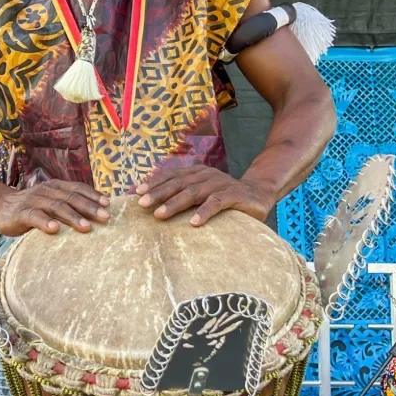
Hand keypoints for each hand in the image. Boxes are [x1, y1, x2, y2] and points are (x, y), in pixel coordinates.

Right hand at [0, 180, 109, 235]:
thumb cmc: (32, 207)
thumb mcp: (51, 201)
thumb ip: (68, 205)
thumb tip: (96, 215)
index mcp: (56, 187)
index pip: (78, 188)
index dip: (93, 195)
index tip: (109, 204)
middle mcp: (46, 191)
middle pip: (71, 197)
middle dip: (90, 207)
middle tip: (106, 217)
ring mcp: (33, 201)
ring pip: (56, 206)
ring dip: (72, 217)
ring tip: (87, 227)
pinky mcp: (20, 213)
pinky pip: (34, 217)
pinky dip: (45, 222)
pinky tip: (55, 230)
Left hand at [135, 163, 270, 226]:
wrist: (258, 195)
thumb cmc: (224, 197)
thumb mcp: (202, 193)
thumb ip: (183, 194)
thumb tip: (153, 205)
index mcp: (196, 172)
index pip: (171, 175)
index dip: (154, 183)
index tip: (137, 193)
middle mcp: (206, 175)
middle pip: (178, 183)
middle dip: (158, 193)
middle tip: (142, 204)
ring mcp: (220, 184)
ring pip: (193, 193)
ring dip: (175, 204)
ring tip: (159, 215)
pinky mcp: (234, 195)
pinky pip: (216, 203)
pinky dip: (204, 212)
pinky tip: (193, 222)